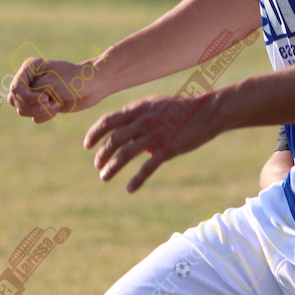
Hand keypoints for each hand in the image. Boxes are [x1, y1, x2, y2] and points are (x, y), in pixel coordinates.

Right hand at [7, 55, 104, 122]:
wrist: (93, 86)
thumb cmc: (73, 79)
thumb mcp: (50, 83)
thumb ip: (31, 93)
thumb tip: (18, 106)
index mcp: (29, 68)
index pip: (15, 88)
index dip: (27, 97)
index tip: (45, 98)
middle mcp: (29, 80)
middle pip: (15, 101)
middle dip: (33, 106)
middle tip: (50, 102)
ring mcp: (35, 93)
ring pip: (22, 110)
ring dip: (39, 111)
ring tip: (55, 104)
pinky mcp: (42, 105)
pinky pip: (34, 117)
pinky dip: (44, 116)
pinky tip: (57, 108)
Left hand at [85, 91, 223, 192]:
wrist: (208, 111)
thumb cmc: (181, 108)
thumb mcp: (155, 105)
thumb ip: (138, 116)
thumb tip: (127, 134)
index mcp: (138, 109)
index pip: (108, 121)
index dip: (94, 133)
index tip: (87, 145)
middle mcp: (143, 121)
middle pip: (113, 140)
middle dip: (102, 155)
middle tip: (98, 165)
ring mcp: (155, 135)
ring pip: (125, 155)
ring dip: (112, 168)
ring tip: (104, 177)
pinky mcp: (167, 150)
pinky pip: (147, 168)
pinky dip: (136, 180)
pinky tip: (130, 189)